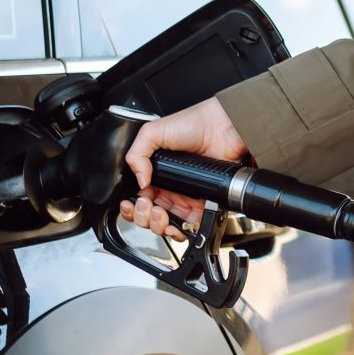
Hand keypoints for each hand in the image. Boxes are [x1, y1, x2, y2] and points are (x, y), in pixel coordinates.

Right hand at [121, 96, 246, 238]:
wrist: (222, 127)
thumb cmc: (193, 124)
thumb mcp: (153, 132)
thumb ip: (136, 154)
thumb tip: (139, 181)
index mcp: (154, 172)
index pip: (137, 197)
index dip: (131, 206)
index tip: (131, 204)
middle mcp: (168, 185)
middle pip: (148, 214)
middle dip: (142, 217)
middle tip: (146, 207)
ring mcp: (185, 195)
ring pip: (166, 223)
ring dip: (158, 225)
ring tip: (159, 214)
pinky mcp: (202, 202)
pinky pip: (190, 224)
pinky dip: (180, 230)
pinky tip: (175, 225)